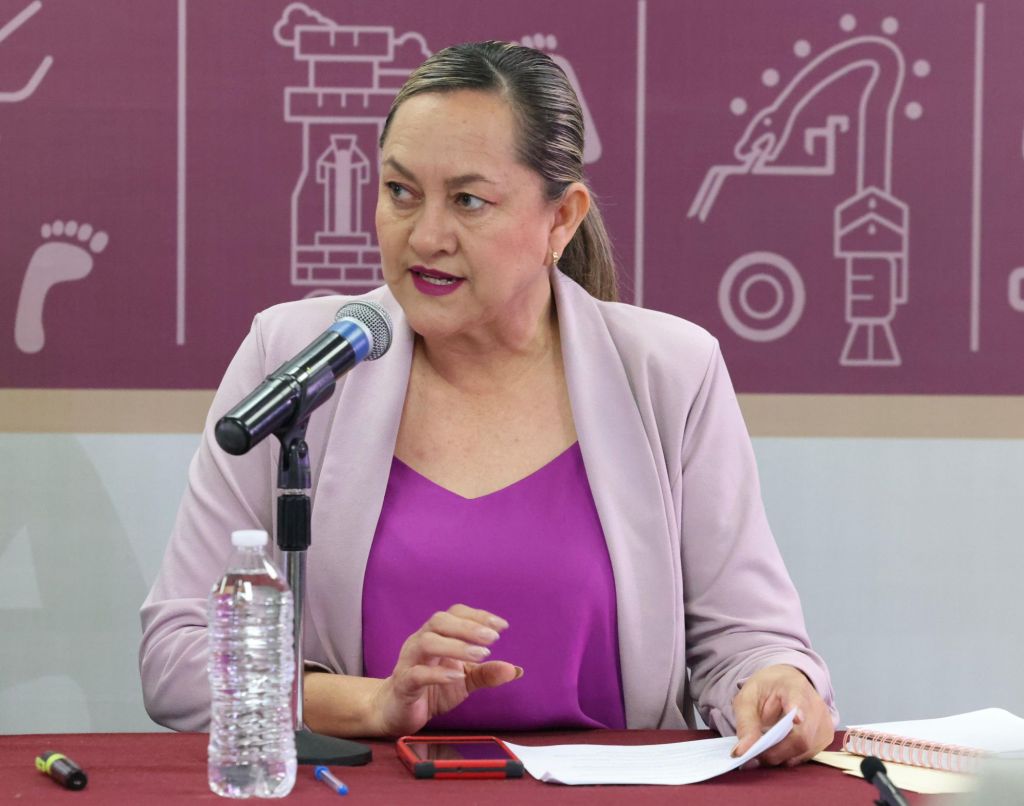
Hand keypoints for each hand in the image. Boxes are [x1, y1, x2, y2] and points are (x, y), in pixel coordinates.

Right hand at [370, 604, 521, 735]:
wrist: (395, 711)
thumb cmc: (430, 690)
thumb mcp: (463, 681)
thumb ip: (486, 673)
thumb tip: (516, 670)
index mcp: (436, 636)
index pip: (454, 614)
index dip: (477, 616)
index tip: (501, 626)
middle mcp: (420, 642)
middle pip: (440, 621)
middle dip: (469, 627)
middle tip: (493, 639)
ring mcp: (409, 661)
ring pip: (427, 642)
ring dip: (456, 646)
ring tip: (480, 655)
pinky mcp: (403, 684)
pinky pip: (416, 674)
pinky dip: (437, 673)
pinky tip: (456, 676)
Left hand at [731, 664, 832, 765]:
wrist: (783, 683)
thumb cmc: (765, 690)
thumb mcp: (747, 700)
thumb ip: (745, 724)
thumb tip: (741, 752)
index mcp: (794, 686)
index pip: (799, 698)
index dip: (798, 710)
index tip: (797, 718)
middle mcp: (815, 704)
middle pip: (801, 737)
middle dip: (775, 751)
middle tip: (755, 754)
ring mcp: (824, 721)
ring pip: (804, 750)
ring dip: (781, 755)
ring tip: (764, 748)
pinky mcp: (826, 736)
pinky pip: (807, 755)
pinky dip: (789, 756)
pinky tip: (778, 748)